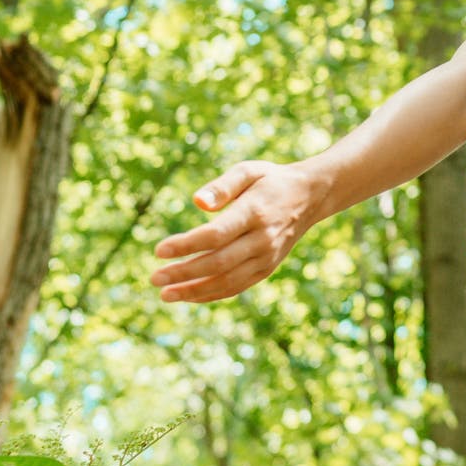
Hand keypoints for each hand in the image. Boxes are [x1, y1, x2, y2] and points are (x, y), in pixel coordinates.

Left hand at [149, 160, 325, 302]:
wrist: (310, 197)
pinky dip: (211, 294)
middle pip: (218, 262)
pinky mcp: (267, 269)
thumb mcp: (248, 171)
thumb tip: (196, 202)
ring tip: (165, 294)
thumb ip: (222, 185)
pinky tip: (188, 295)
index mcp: (255, 212)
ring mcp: (267, 257)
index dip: (186, 245)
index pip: (216, 235)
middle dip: (184, 273)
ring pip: (227, 281)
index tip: (159, 250)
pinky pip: (237, 287)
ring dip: (194, 291)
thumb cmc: (269, 180)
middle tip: (155, 278)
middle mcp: (263, 239)